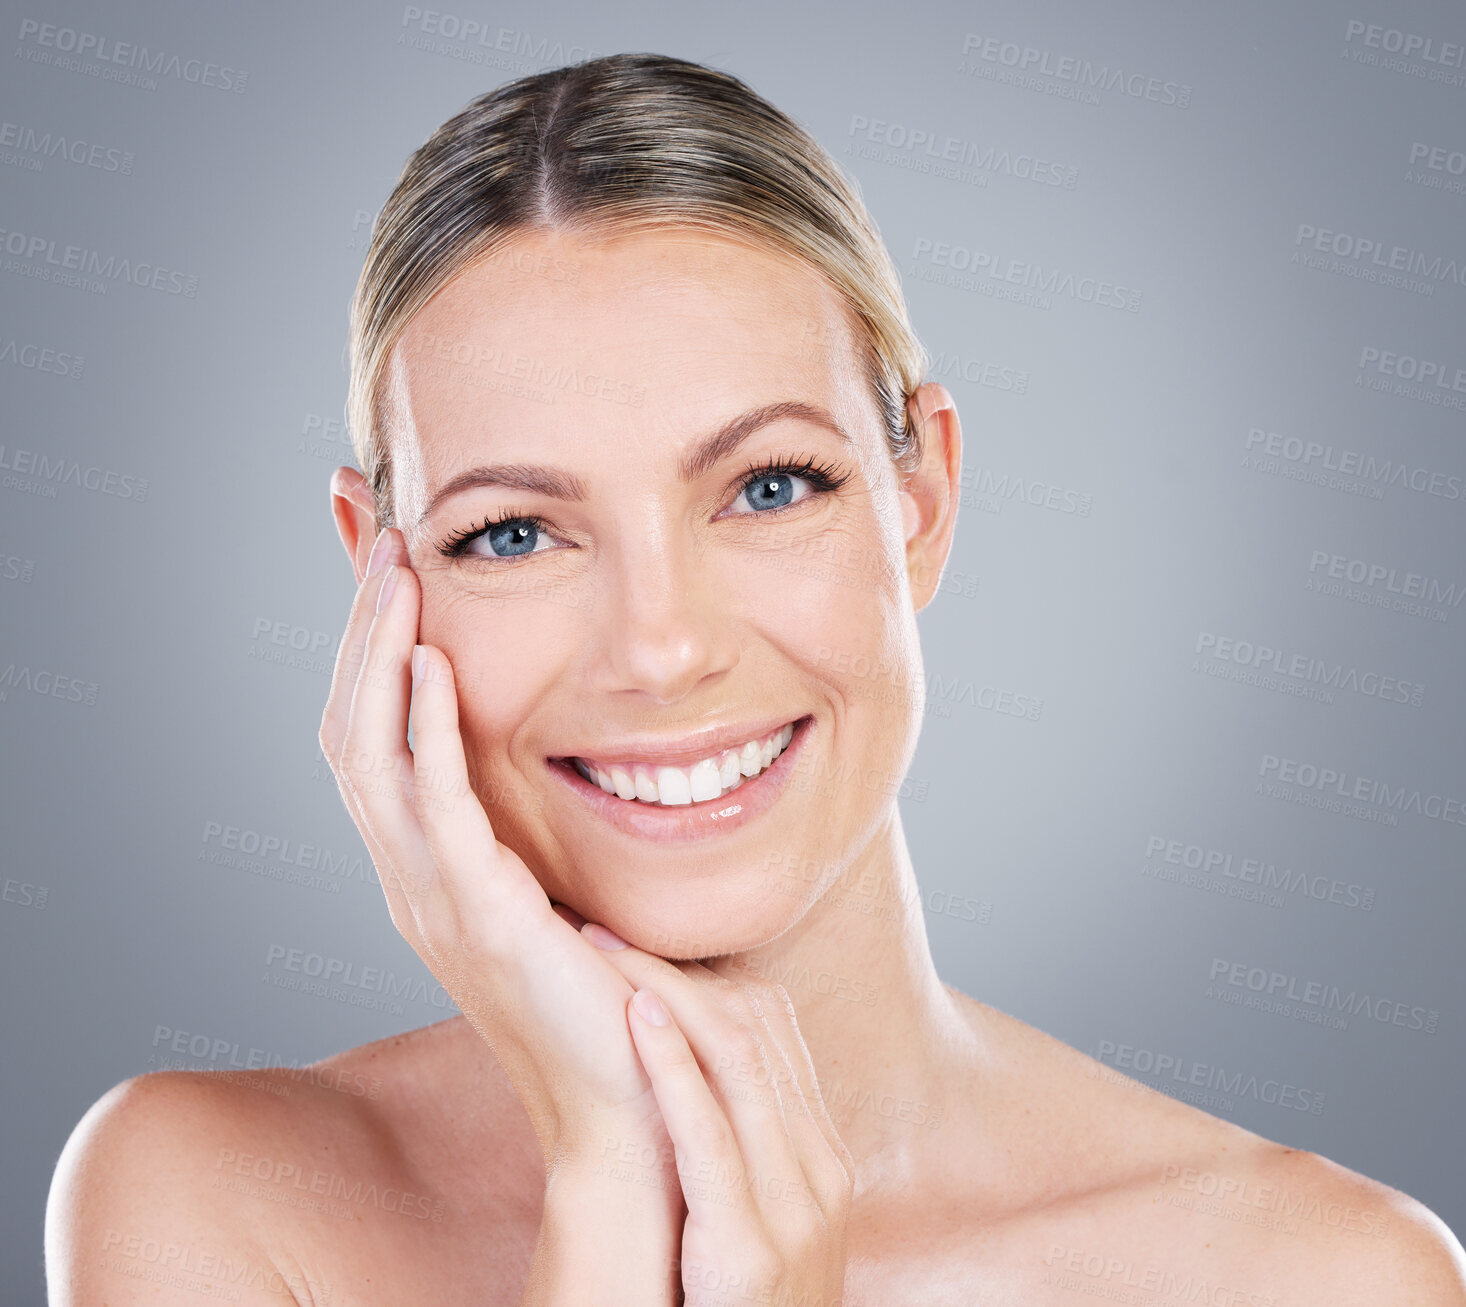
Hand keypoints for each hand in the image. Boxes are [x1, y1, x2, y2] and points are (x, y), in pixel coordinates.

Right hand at [318, 529, 681, 1299]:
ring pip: (368, 756)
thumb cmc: (622, 991)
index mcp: (433, 867)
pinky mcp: (478, 918)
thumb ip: (554, 819)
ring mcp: (433, 901)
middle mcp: (413, 879)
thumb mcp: (573, 883)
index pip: (374, 738)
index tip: (394, 563)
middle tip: (382, 537)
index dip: (372, 649)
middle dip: (362, 628)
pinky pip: (431, 810)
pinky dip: (421, 732)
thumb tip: (588, 747)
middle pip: (350, 730)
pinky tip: (431, 663)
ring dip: (377, 655)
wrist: (636, 1102)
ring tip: (397, 569)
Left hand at [581, 925, 854, 1306]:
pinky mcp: (750, 1246)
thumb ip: (734, 1152)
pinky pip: (710, 1132)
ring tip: (602, 948)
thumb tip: (678, 1074)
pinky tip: (635, 1013)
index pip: (775, 1030)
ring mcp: (794, 1208)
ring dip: (663, 990)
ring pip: (735, 1060)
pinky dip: (672, 1062)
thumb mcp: (752, 1222)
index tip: (644, 940)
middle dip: (677, 966)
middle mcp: (819, 1170)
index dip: (709, 973)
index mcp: (821, 1156)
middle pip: (755, 1030)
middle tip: (604, 924)